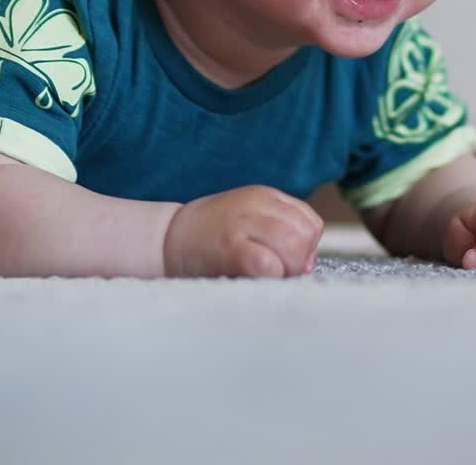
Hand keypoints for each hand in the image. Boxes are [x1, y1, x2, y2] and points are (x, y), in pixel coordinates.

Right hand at [163, 185, 322, 277]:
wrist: (165, 239)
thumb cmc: (209, 238)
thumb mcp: (248, 221)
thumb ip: (279, 232)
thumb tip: (307, 264)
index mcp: (264, 196)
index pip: (310, 221)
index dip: (306, 247)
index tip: (287, 262)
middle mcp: (256, 204)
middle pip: (306, 234)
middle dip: (300, 261)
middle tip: (278, 274)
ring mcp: (242, 223)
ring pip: (294, 246)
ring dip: (287, 270)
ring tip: (264, 277)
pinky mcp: (230, 248)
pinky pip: (269, 264)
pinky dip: (271, 276)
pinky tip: (253, 279)